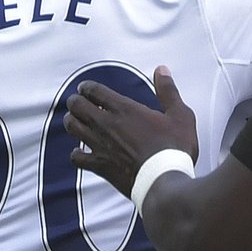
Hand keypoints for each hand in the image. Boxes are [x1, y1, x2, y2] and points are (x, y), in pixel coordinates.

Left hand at [65, 66, 198, 197]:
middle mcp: (107, 124)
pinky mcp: (99, 165)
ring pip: (72, 127)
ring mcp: (100, 145)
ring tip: (75, 120)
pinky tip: (81, 152)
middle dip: (75, 101)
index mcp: (124, 109)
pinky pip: (76, 157)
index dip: (86, 87)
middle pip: (77, 106)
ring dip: (71, 121)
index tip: (85, 88)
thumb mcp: (179, 115)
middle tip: (78, 102)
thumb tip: (162, 69)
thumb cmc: (174, 148)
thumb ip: (168, 91)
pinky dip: (76, 153)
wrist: (164, 180)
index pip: (94, 91)